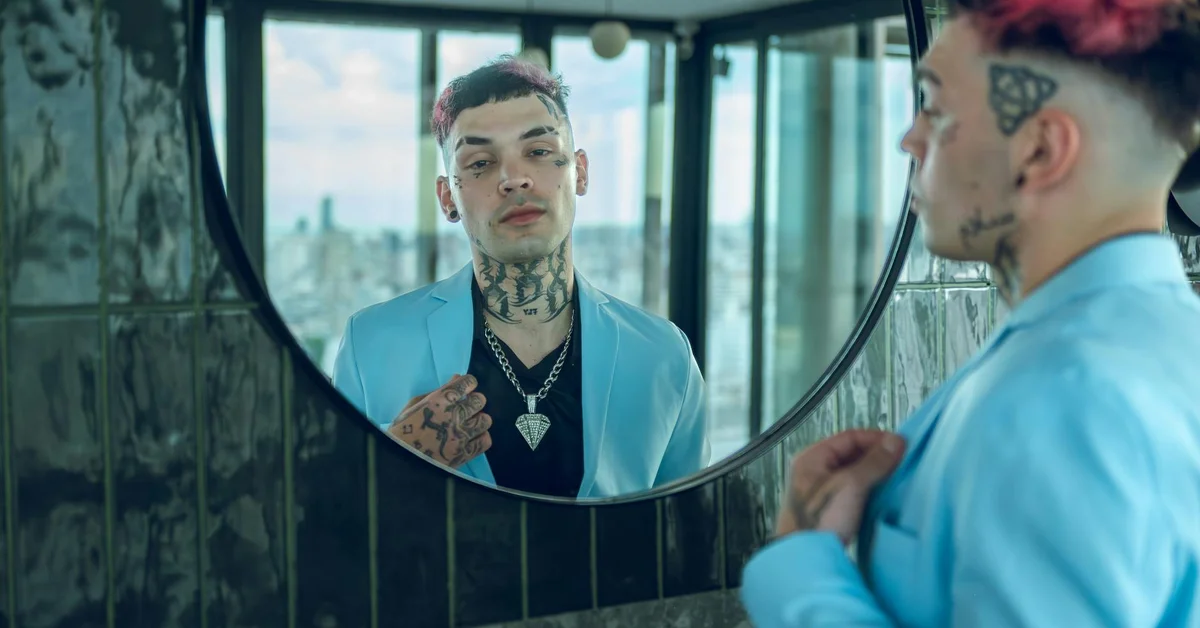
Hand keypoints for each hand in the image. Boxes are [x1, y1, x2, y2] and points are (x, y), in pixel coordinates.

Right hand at [388, 374, 491, 468]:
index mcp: (440, 400)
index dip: (469, 384)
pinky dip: (480, 438)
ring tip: (468, 425)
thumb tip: (457, 377)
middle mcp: (454, 415)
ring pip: (485, 420)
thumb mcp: (414, 405)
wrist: (399, 462)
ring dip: (478, 420)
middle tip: (466, 408)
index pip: (468, 383)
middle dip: (474, 402)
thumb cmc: (401, 430)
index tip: (466, 388)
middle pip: (479, 401)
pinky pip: (485, 441)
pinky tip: (471, 439)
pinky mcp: (465, 454)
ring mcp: (461, 435)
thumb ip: (438, 391)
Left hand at [776, 429, 905, 543]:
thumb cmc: (819, 520)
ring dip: (874, 476)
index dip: (876, 439)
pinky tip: (881, 498)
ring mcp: (820, 493)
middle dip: (877, 458)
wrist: (806, 559)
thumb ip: (874, 462)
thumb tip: (895, 442)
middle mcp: (813, 472)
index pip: (849, 437)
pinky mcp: (828, 511)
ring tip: (894, 479)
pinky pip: (852, 493)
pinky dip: (868, 492)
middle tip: (900, 463)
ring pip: (853, 475)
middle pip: (851, 455)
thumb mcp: (851, 485)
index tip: (899, 446)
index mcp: (812, 458)